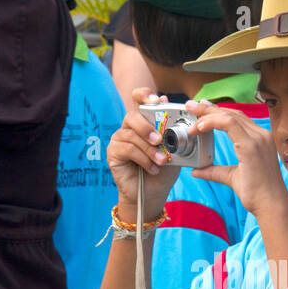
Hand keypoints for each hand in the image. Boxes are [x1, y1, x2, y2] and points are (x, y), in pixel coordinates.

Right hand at [106, 89, 179, 218]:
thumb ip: (173, 132)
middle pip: (132, 116)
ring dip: (149, 149)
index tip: (156, 100)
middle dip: (147, 127)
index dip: (144, 95)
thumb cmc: (164, 170)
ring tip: (161, 162)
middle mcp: (129, 128)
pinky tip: (152, 168)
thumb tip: (170, 111)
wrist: (154, 193)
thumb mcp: (174, 150)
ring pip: (131, 135)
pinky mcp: (113, 152)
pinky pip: (127, 149)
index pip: (138, 99)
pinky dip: (142, 158)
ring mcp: (119, 139)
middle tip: (160, 140)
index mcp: (144, 122)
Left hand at [184, 102, 287, 217]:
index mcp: (259, 139)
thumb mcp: (231, 177)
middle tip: (192, 105)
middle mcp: (261, 135)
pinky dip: (212, 122)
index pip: (237, 118)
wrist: (270, 205)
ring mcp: (258, 138)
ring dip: (208, 113)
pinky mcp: (251, 145)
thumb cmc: (257, 193)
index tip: (201, 110)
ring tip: (192, 114)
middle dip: (209, 108)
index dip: (217, 112)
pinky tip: (200, 127)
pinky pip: (229, 124)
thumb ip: (215, 171)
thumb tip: (196, 170)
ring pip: (229, 116)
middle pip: (232, 113)